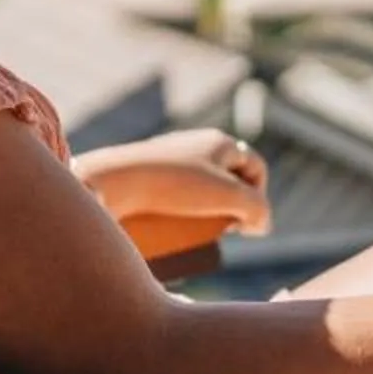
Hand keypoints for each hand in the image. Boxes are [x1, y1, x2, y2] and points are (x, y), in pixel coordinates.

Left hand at [72, 128, 272, 235]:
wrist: (112, 182)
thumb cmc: (173, 187)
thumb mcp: (228, 198)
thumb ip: (258, 209)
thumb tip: (260, 225)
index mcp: (220, 141)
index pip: (256, 169)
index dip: (258, 199)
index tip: (244, 224)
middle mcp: (196, 143)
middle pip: (228, 179)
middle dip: (231, 205)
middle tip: (221, 228)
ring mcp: (169, 157)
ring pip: (200, 187)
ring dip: (206, 210)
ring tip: (196, 231)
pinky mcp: (145, 172)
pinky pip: (173, 191)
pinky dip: (179, 209)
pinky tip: (172, 226)